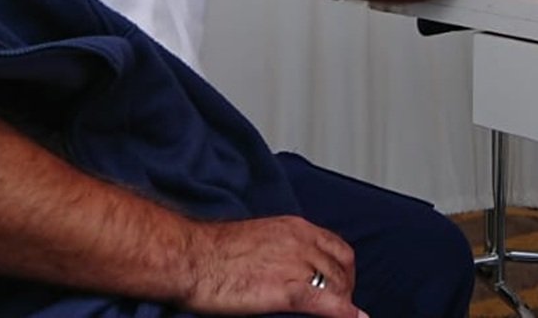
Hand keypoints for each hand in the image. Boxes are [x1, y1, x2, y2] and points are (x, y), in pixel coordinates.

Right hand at [178, 216, 364, 317]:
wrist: (192, 258)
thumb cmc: (214, 250)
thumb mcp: (258, 237)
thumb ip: (281, 248)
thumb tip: (288, 266)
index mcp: (295, 228)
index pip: (336, 248)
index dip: (343, 269)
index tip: (340, 284)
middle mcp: (301, 243)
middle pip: (341, 268)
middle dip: (345, 289)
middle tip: (338, 305)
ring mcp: (296, 266)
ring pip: (337, 287)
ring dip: (341, 302)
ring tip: (335, 315)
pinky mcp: (286, 290)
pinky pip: (325, 303)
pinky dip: (342, 313)